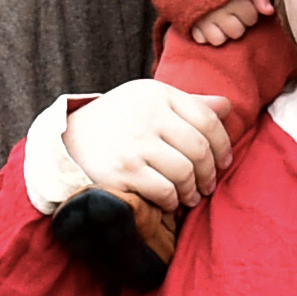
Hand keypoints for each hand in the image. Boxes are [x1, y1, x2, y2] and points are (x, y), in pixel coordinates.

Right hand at [67, 79, 237, 215]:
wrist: (67, 141)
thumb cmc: (118, 122)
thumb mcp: (149, 102)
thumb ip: (189, 104)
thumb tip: (228, 107)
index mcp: (158, 93)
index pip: (207, 119)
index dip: (223, 145)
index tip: (224, 162)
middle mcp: (147, 115)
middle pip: (199, 149)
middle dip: (209, 173)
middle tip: (208, 185)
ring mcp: (135, 144)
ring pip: (184, 172)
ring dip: (193, 190)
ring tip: (192, 196)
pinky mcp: (122, 171)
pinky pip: (164, 191)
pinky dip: (173, 200)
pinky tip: (171, 202)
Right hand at [184, 0, 273, 49]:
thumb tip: (269, 11)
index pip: (251, 17)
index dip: (249, 11)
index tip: (243, 2)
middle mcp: (218, 11)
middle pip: (237, 32)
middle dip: (237, 22)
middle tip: (230, 10)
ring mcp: (202, 19)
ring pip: (220, 40)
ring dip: (222, 31)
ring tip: (220, 19)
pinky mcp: (188, 23)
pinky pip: (202, 40)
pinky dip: (205, 33)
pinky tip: (206, 22)